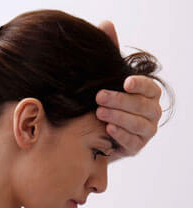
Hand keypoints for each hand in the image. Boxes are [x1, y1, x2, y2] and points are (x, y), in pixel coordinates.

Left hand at [96, 20, 162, 160]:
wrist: (92, 133)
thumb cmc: (103, 102)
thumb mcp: (106, 79)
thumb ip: (110, 56)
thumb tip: (106, 24)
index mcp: (147, 96)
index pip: (150, 88)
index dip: (139, 85)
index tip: (125, 82)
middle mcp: (151, 113)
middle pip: (143, 106)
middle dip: (121, 101)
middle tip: (100, 97)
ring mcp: (145, 132)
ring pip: (139, 124)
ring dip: (120, 117)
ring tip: (100, 113)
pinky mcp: (136, 147)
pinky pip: (132, 142)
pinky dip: (121, 135)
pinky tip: (108, 128)